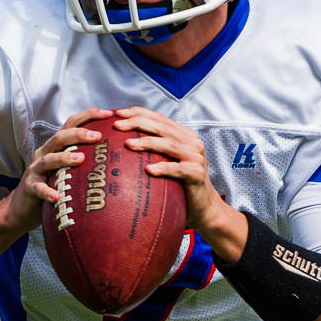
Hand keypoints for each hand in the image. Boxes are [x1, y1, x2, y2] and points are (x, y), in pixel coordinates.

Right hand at [0, 108, 112, 233]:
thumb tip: (114, 154)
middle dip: (78, 134)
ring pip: (48, 159)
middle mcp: (44, 153)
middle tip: (97, 136)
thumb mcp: (66, 168)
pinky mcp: (30, 187)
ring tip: (81, 159)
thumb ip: (83, 158)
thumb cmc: (51, 184)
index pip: (71, 124)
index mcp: (55, 146)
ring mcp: (35, 170)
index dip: (88, 115)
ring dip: (64, 157)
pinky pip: (39, 189)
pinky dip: (47, 192)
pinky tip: (56, 197)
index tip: (109, 114)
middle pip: (59, 137)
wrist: (22, 206)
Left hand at [113, 106, 248, 259]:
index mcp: (183, 136)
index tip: (117, 113)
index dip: (138, 113)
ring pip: (169, 144)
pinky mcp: (197, 174)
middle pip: (161, 127)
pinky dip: (163, 168)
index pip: (158, 118)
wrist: (203, 207)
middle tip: (117, 125)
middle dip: (137, 123)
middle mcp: (191, 143)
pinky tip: (148, 170)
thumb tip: (121, 143)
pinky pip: (178, 169)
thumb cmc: (179, 185)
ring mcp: (195, 158)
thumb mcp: (167, 162)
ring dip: (147, 142)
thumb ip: (153, 150)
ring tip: (127, 144)